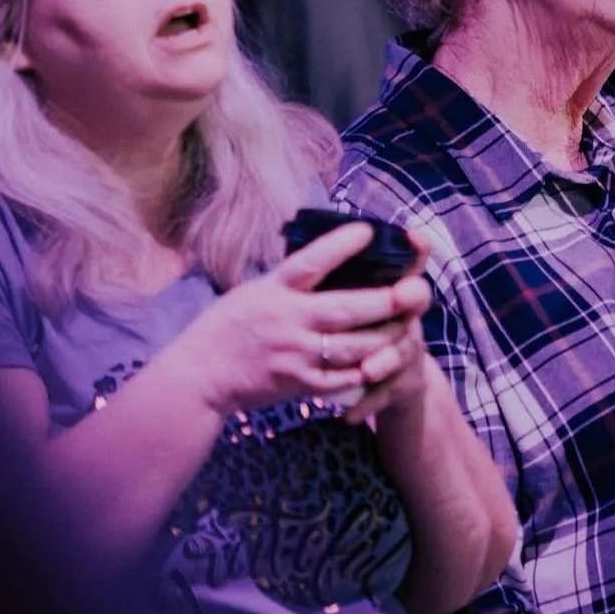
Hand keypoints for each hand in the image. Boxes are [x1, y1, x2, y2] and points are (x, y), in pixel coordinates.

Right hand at [160, 221, 431, 419]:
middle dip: (385, 301)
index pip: (310, 262)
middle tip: (414, 291)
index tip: (367, 230)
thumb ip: (289, 279)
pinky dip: (364, 371)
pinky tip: (383, 362)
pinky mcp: (297, 383)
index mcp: (273, 290)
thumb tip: (327, 255)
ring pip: (352, 347)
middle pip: (345, 309)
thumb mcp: (254, 291)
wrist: (200, 375)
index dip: (340, 245)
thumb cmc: (227, 327)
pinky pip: (340, 379)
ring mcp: (294, 354)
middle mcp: (286, 319)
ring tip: (407, 326)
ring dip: (384, 338)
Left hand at [338, 229, 437, 426]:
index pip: (405, 260)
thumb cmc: (350, 323)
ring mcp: (406, 349)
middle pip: (410, 302)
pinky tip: (348, 415)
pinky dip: (366, 403)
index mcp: (390, 286)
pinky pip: (386, 394)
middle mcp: (404, 314)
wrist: (384, 375)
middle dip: (401, 300)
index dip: (412, 248)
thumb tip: (303, 230)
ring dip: (382, 360)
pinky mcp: (402, 383)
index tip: (414, 236)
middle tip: (398, 298)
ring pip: (400, 351)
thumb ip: (334, 269)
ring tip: (367, 370)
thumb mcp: (344, 293)